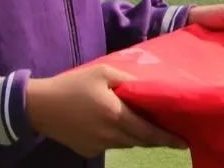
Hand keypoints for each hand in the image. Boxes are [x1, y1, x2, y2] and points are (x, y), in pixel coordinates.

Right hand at [26, 65, 185, 157]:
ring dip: (136, 136)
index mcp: (116, 115)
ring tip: (144, 124)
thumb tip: (148, 86)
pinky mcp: (88, 150)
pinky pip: (111, 145)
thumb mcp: (103, 72)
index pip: (148, 132)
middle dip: (156, 138)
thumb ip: (128, 79)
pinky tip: (115, 124)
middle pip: (140, 140)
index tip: (184, 143)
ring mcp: (98, 145)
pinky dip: (119, 137)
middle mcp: (110, 135)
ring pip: (126, 143)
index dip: (167, 139)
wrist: (39, 106)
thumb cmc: (73, 84)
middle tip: (171, 133)